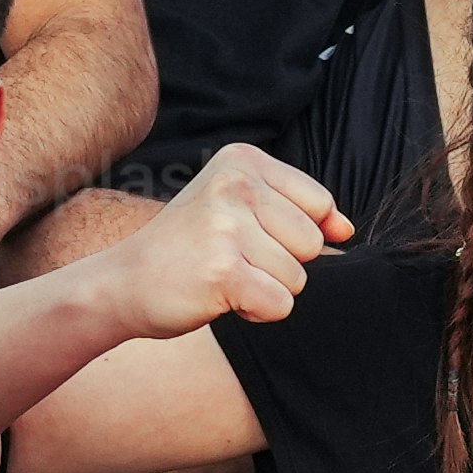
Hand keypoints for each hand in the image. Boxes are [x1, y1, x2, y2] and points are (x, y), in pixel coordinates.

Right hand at [109, 142, 355, 341]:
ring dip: (265, 289)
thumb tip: (349, 230)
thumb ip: (302, 214)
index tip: (247, 236)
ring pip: (298, 278)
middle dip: (281, 265)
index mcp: (243, 161)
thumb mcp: (242, 211)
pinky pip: (280, 304)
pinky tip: (220, 296)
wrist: (123, 282)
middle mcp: (237, 185)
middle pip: (313, 244)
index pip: (320, 205)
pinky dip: (256, 312)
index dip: (294, 236)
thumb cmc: (189, 249)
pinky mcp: (223, 270)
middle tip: (230, 259)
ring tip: (222, 276)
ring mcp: (227, 225)